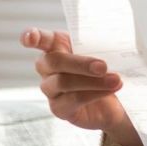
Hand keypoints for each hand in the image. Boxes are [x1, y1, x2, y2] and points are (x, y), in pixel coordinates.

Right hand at [21, 27, 143, 145]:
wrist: (116, 101)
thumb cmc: (106, 70)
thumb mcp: (105, 53)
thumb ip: (100, 46)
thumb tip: (111, 43)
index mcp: (57, 46)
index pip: (41, 39)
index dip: (32, 37)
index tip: (30, 37)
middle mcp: (48, 67)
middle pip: (54, 61)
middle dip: (80, 63)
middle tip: (103, 66)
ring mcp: (50, 89)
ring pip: (63, 82)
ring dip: (92, 81)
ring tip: (115, 80)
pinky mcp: (58, 108)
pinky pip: (72, 100)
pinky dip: (93, 94)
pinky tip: (109, 91)